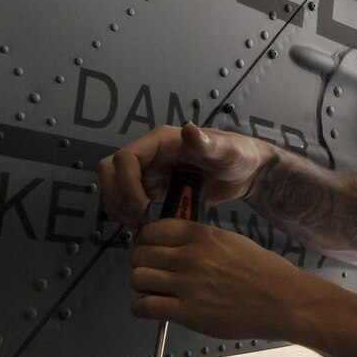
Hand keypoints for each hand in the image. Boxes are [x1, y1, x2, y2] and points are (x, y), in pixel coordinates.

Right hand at [98, 123, 271, 228]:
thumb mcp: (227, 150)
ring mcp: (150, 172)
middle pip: (110, 170)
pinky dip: (128, 213)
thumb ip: (208, 144)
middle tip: (138, 218)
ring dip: (120, 207)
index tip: (143, 206)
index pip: (125, 158)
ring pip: (114, 186)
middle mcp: (150, 155)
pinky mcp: (154, 188)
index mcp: (161, 141)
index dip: (126, 183)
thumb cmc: (238, 155)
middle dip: (117, 195)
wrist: (246, 172)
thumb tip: (188, 130)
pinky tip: (147, 225)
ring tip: (142, 225)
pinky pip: (128, 199)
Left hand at [130, 218, 309, 339]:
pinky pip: (143, 306)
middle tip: (153, 270)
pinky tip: (154, 307)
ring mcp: (186, 285)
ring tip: (155, 290)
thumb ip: (202, 240)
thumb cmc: (266, 273)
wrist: (283, 301)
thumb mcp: (233, 242)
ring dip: (142, 285)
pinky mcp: (186, 312)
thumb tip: (177, 243)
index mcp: (202, 235)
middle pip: (140, 254)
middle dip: (142, 262)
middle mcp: (190, 256)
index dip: (147, 239)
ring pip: (138, 279)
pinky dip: (142, 308)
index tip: (150, 246)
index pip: (152, 229)